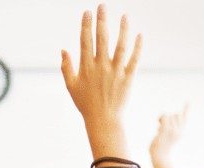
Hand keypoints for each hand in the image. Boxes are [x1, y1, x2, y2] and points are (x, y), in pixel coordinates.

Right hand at [60, 5, 141, 127]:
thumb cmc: (86, 104)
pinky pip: (134, 59)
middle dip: (102, 20)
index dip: (86, 25)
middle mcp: (101, 67)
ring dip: (123, 29)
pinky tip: (139, 34)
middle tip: (102, 6)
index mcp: (86, 67)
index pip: (85, 41)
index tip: (87, 12)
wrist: (104, 120)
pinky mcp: (128, 77)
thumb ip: (66, 67)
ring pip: (121, 46)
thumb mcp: (71, 86)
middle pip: (102, 38)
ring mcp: (115, 71)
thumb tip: (63, 50)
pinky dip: (138, 47)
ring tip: (125, 15)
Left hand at [150, 108, 186, 157]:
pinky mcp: (167, 129)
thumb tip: (162, 118)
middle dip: (168, 117)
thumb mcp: (164, 137)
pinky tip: (158, 125)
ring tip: (159, 129)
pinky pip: (165, 117)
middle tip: (161, 125)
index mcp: (180, 133)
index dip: (186, 110)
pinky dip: (160, 119)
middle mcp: (179, 130)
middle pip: (175, 115)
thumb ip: (166, 128)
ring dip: (162, 119)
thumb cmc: (160, 149)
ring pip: (169, 115)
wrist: (160, 157)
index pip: (184, 119)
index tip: (188, 102)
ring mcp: (173, 130)